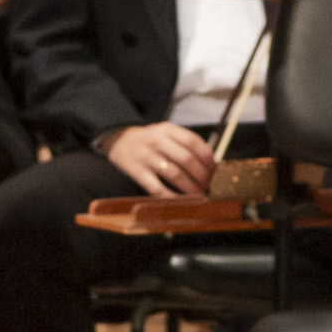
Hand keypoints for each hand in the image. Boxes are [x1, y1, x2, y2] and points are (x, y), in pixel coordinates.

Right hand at [101, 120, 216, 196]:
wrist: (118, 140)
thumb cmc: (149, 139)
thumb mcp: (165, 132)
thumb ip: (184, 141)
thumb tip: (210, 160)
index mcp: (167, 130)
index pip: (192, 141)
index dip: (206, 156)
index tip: (214, 168)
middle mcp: (157, 142)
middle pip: (186, 159)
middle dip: (201, 175)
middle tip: (208, 184)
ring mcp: (147, 157)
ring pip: (174, 174)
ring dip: (190, 187)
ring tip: (199, 194)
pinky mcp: (138, 172)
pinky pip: (156, 188)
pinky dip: (170, 196)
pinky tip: (180, 201)